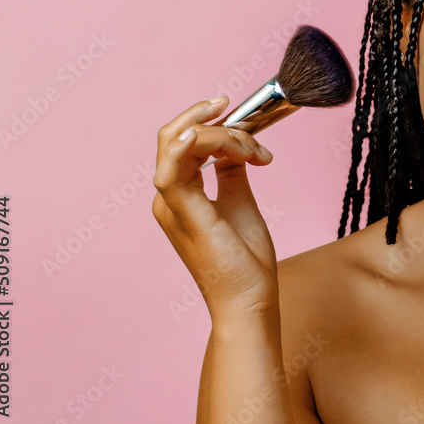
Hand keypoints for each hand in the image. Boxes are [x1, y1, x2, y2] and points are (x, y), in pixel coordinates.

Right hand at [152, 96, 278, 323]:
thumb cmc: (245, 259)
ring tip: (255, 151)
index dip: (218, 127)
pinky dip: (185, 145)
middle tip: (254, 130)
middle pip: (179, 136)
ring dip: (222, 135)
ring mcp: (171, 206)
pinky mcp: (183, 214)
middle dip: (218, 124)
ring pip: (179, 144)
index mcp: (180, 194)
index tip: (254, 130)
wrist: (248, 300)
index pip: (187, 142)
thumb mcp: (240, 202)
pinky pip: (171, 171)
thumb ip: (232, 171)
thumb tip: (236, 147)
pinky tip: (201, 132)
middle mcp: (168, 197)